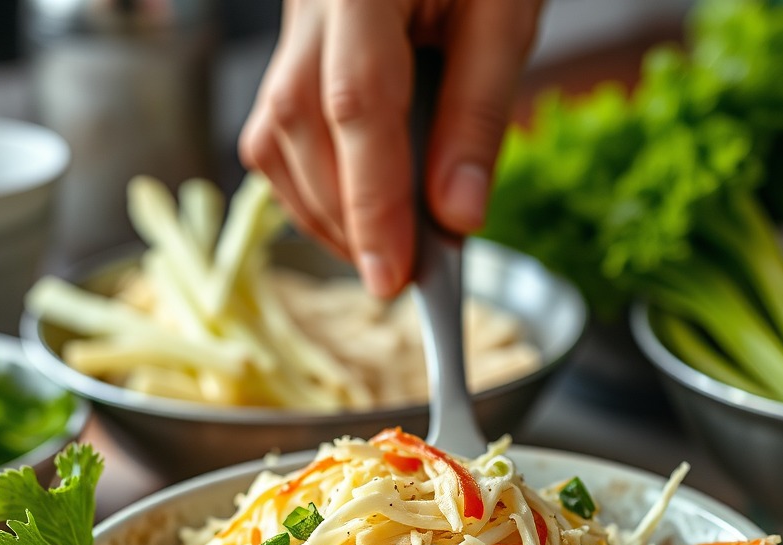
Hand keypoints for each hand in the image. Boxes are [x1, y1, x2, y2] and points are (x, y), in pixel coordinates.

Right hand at [239, 0, 542, 296]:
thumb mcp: (505, 14)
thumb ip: (479, 112)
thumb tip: (457, 219)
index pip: (358, 104)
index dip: (374, 201)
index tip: (393, 275)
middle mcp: (309, 3)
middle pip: (302, 128)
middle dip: (347, 219)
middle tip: (395, 279)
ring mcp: (290, 28)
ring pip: (277, 138)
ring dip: (325, 212)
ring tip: (380, 252)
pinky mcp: (290, 53)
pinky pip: (276, 134)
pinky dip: (312, 189)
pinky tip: (353, 214)